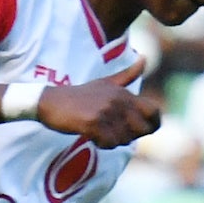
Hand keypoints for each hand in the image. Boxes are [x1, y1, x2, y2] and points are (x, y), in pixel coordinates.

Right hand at [35, 57, 160, 148]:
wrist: (49, 102)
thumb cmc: (79, 95)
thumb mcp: (105, 83)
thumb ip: (127, 75)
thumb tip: (145, 58)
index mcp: (123, 92)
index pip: (154, 111)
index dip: (152, 124)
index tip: (138, 129)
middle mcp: (118, 100)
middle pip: (142, 129)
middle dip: (130, 136)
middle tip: (114, 132)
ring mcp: (106, 111)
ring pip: (124, 139)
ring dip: (112, 141)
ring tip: (98, 130)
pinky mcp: (93, 123)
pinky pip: (108, 143)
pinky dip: (101, 144)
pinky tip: (91, 135)